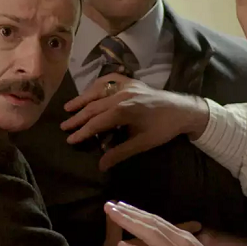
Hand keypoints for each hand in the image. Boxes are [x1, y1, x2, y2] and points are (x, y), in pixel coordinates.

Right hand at [62, 74, 209, 170]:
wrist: (182, 110)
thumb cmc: (163, 129)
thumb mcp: (142, 143)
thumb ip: (120, 152)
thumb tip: (101, 165)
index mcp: (123, 110)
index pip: (96, 122)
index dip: (82, 132)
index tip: (70, 139)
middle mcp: (120, 95)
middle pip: (93, 106)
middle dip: (77, 117)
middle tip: (64, 126)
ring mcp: (125, 85)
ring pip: (97, 90)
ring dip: (82, 99)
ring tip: (69, 107)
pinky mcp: (130, 81)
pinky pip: (108, 80)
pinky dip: (97, 85)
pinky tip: (90, 91)